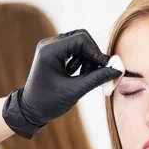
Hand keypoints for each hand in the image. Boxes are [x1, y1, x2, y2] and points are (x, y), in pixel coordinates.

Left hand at [2, 29, 121, 137]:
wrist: (30, 110)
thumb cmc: (49, 103)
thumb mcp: (75, 91)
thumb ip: (97, 78)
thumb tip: (118, 70)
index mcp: (50, 51)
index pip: (81, 40)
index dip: (97, 53)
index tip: (107, 68)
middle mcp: (49, 44)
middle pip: (81, 38)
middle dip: (93, 55)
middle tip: (99, 72)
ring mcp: (50, 47)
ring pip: (79, 43)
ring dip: (87, 59)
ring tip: (86, 77)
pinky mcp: (53, 53)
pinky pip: (73, 49)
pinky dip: (81, 61)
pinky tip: (78, 75)